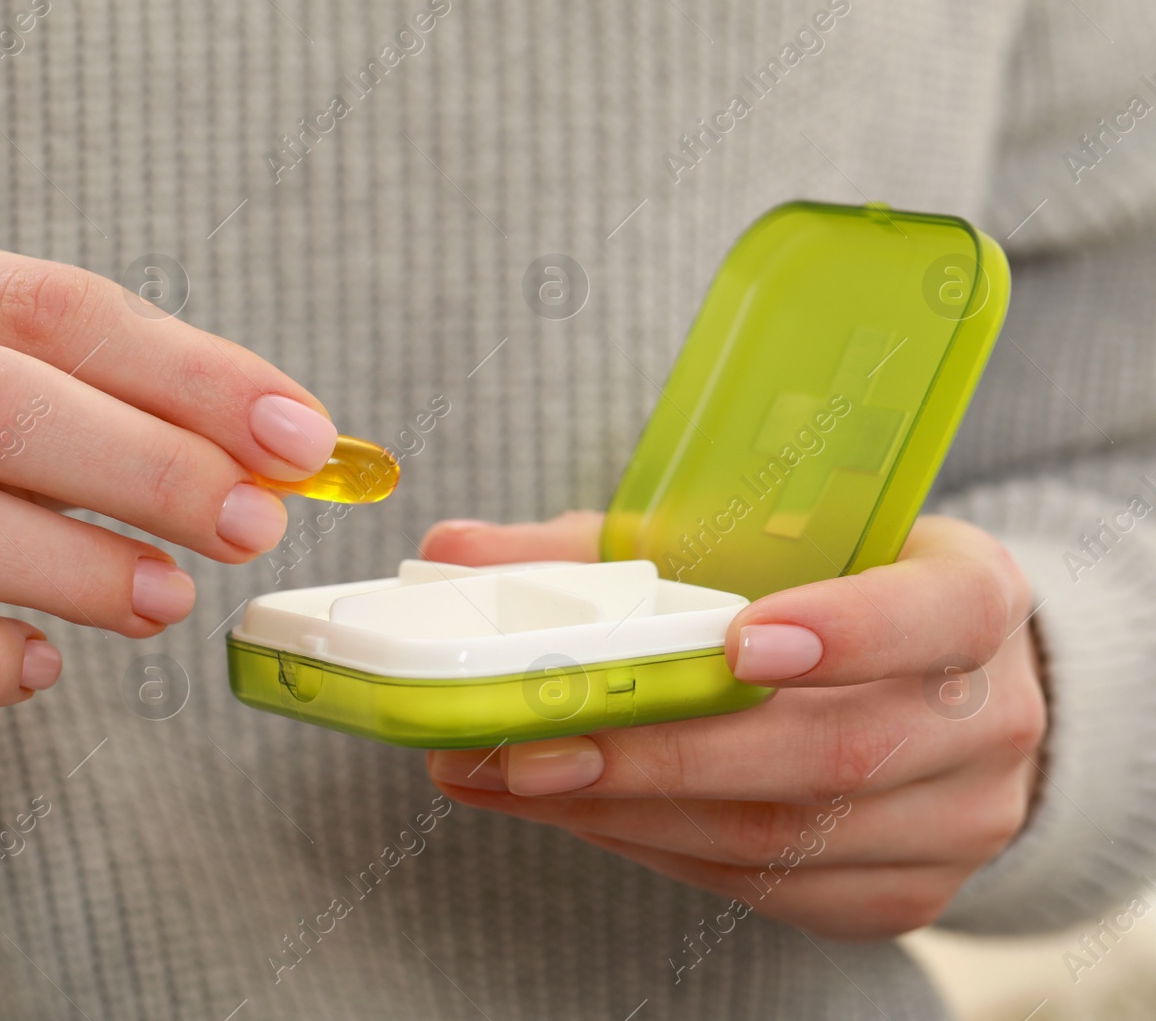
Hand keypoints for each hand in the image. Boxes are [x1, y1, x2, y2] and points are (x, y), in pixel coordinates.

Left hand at [423, 510, 1045, 938]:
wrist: (933, 692)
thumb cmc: (822, 595)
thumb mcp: (751, 546)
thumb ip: (602, 548)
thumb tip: (451, 553)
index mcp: (973, 599)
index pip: (940, 616)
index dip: (850, 631)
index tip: (740, 644)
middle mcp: (987, 722)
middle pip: (833, 753)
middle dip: (666, 754)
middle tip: (533, 745)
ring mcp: (955, 825)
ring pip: (785, 840)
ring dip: (633, 812)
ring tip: (515, 779)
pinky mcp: (897, 894)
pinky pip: (766, 889)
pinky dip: (657, 848)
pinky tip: (580, 815)